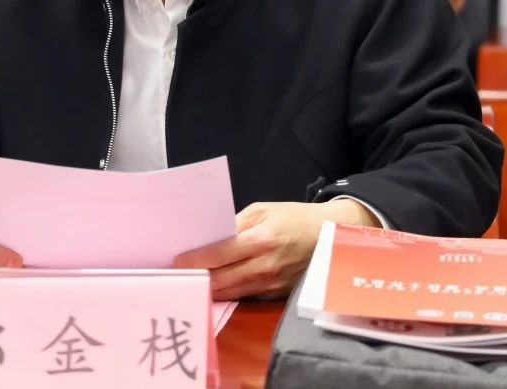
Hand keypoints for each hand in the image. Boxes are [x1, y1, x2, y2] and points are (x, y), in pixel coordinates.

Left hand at [172, 200, 375, 300]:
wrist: (330, 236)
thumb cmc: (294, 218)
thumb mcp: (263, 210)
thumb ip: (235, 223)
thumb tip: (209, 238)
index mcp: (261, 239)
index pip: (219, 254)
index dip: (195, 260)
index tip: (176, 261)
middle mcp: (265, 266)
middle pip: (221, 279)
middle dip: (196, 278)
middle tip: (175, 275)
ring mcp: (271, 284)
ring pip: (230, 292)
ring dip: (208, 288)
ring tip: (188, 281)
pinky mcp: (276, 295)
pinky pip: (245, 296)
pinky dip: (228, 292)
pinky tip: (214, 286)